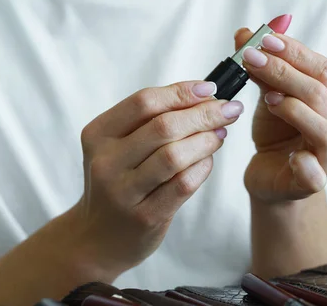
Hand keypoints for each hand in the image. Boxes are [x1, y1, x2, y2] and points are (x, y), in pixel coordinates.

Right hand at [71, 81, 243, 274]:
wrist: (97, 237)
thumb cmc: (118, 181)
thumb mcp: (118, 146)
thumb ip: (151, 120)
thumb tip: (203, 95)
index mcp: (98, 134)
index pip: (144, 102)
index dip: (181, 92)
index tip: (210, 89)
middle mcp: (106, 161)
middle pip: (164, 126)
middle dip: (204, 114)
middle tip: (229, 109)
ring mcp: (123, 192)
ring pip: (175, 156)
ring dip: (206, 140)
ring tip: (221, 133)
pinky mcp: (144, 217)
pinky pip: (183, 184)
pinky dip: (203, 167)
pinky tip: (209, 160)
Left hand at [234, 28, 326, 202]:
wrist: (271, 172)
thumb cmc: (279, 131)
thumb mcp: (271, 92)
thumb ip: (264, 65)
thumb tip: (245, 33)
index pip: (325, 68)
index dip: (294, 51)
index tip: (263, 38)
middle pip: (322, 93)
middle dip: (284, 71)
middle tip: (251, 58)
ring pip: (324, 129)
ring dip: (293, 109)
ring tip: (267, 99)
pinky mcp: (313, 182)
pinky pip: (316, 173)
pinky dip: (304, 163)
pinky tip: (290, 155)